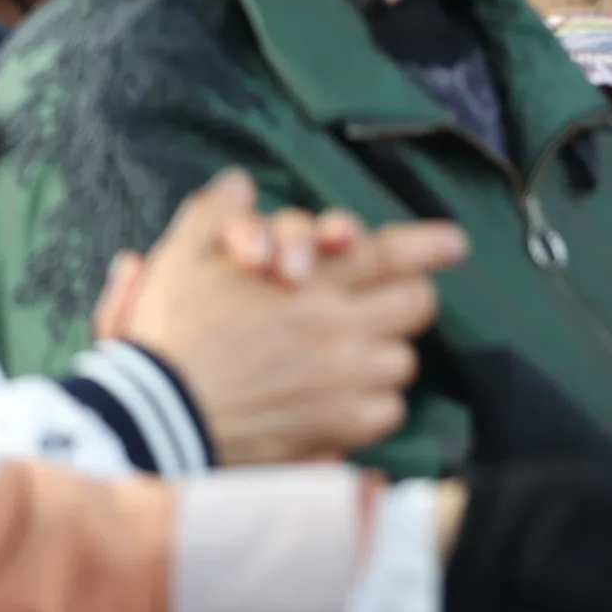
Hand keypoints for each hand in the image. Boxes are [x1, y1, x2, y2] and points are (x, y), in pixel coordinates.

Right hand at [91, 173, 465, 465]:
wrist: (157, 418)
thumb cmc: (169, 336)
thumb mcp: (181, 259)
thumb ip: (216, 215)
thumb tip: (240, 184)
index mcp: (311, 279)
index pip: (390, 251)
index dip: (429, 244)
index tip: (454, 243)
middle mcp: (340, 326)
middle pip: (417, 304)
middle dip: (404, 300)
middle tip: (383, 307)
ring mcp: (346, 378)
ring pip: (404, 360)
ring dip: (384, 355)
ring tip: (350, 357)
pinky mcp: (341, 426)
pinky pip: (389, 411)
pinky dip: (372, 406)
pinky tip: (342, 401)